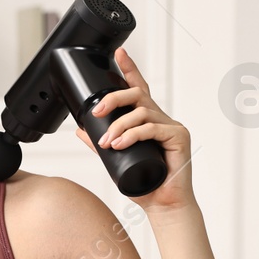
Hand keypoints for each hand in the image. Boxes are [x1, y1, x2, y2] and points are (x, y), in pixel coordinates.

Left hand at [74, 46, 195, 212]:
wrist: (164, 204)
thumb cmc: (143, 183)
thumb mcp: (115, 159)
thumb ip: (99, 143)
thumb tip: (79, 129)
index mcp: (148, 120)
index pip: (138, 89)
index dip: (129, 69)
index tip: (119, 53)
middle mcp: (161, 119)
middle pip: (137, 95)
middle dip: (114, 98)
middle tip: (96, 111)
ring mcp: (172, 127)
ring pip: (141, 112)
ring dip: (119, 125)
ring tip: (108, 141)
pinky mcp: (178, 137)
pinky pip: (151, 128)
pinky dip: (132, 135)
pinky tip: (120, 144)